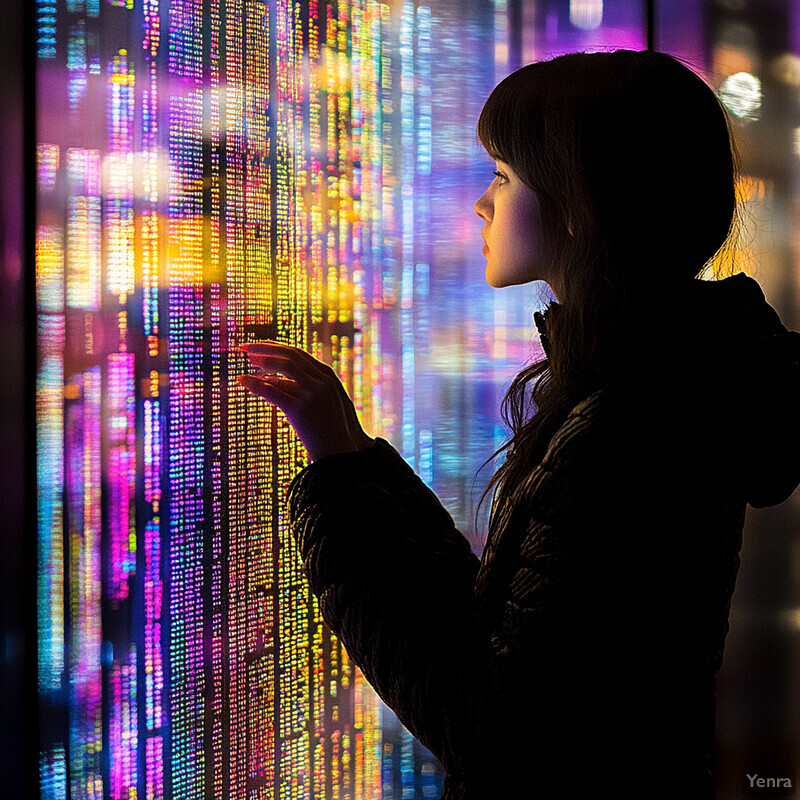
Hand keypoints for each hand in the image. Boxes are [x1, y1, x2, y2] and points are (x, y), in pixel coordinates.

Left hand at [237, 340, 374, 462]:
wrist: (340, 453)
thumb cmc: (329, 431)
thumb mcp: (318, 403)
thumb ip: (300, 389)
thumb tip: (272, 382)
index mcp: (327, 377)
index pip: (298, 354)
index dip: (276, 347)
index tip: (260, 346)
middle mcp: (322, 382)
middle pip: (291, 354)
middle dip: (266, 347)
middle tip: (246, 347)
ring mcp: (313, 395)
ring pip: (284, 366)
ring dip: (263, 359)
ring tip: (246, 359)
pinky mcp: (301, 411)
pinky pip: (273, 392)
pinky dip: (256, 384)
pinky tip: (243, 380)